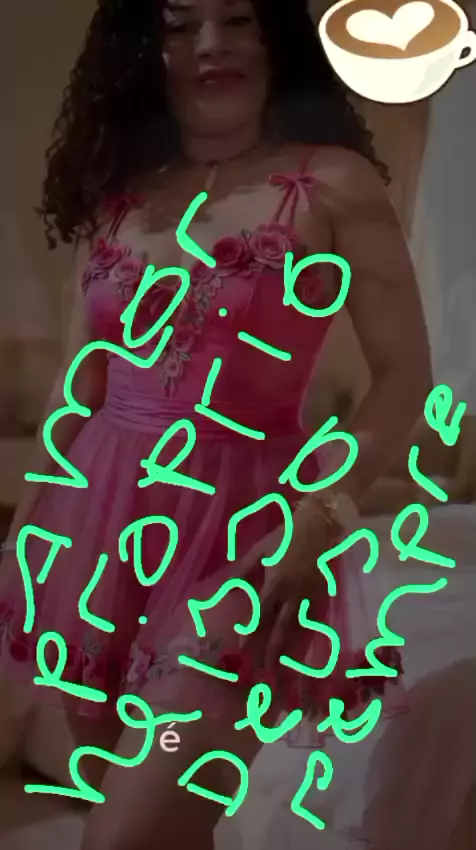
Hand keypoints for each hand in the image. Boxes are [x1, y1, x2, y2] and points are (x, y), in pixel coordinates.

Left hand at [236, 508, 330, 668]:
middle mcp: (294, 595)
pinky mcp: (324, 597)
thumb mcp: (261, 551)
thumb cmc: (286, 536)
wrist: (321, 526)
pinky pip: (313, 623)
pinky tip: (302, 653)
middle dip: (272, 652)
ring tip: (282, 670)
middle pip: (282, 629)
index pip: (261, 614)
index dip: (251, 632)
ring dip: (290, 651)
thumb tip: (228, 589)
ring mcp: (311, 598)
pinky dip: (306, 639)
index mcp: (277, 583)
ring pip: (299, 630)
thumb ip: (244, 572)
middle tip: (263, 672)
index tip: (242, 650)